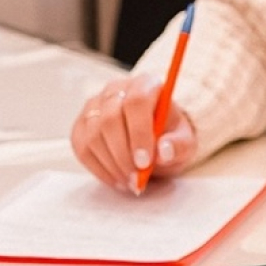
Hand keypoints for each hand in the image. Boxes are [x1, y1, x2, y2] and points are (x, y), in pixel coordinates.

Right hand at [70, 75, 197, 193]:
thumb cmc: (170, 135)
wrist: (155, 138)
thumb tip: (164, 151)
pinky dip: (99, 169)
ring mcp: (94, 106)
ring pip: (93, 135)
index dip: (139, 133)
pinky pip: (82, 148)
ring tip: (130, 181)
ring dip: (112, 165)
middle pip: (110, 119)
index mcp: (146, 84)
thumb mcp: (185, 141)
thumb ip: (179, 145)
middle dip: (123, 155)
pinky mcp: (81, 125)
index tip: (145, 162)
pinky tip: (117, 179)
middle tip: (137, 179)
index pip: (137, 101)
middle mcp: (116, 90)